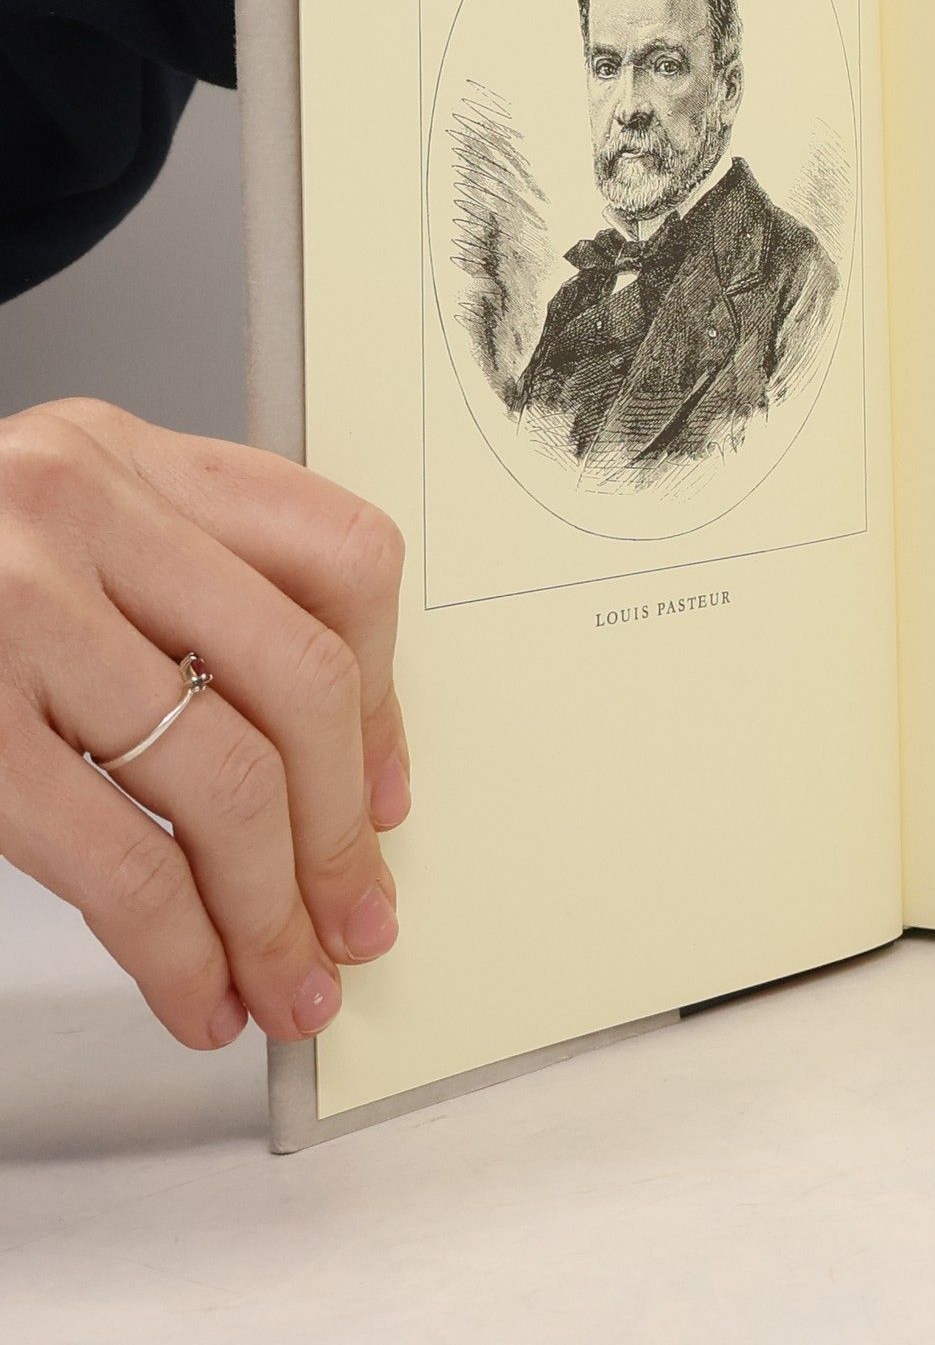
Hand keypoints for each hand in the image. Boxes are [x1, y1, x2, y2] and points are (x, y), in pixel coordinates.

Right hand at [0, 400, 408, 1047]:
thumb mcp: (50, 534)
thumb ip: (176, 595)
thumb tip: (330, 769)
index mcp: (126, 455)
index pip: (339, 561)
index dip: (381, 701)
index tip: (384, 798)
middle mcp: (81, 509)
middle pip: (303, 682)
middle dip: (342, 833)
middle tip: (355, 921)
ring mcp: (15, 610)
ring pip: (227, 781)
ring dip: (270, 914)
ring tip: (285, 981)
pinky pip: (117, 859)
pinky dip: (176, 949)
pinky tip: (196, 991)